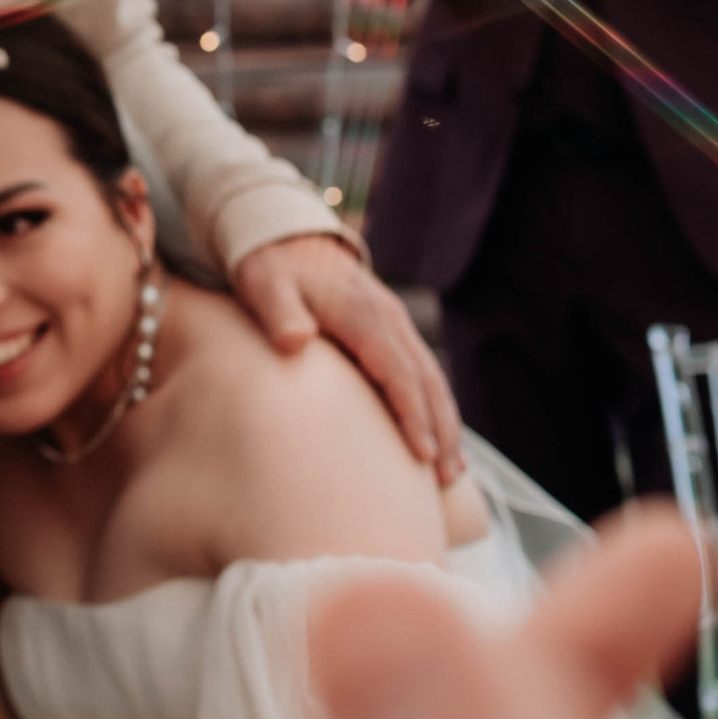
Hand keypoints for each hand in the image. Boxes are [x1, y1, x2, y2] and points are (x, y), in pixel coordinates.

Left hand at [232, 231, 463, 481]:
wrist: (283, 240)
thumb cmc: (270, 270)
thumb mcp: (265, 285)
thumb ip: (279, 312)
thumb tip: (294, 340)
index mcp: (364, 314)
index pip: (398, 372)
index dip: (412, 413)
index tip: (422, 453)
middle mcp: (390, 321)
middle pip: (427, 382)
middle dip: (442, 430)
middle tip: (446, 478)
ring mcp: (395, 326)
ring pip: (432, 380)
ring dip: (446, 425)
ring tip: (452, 472)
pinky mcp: (391, 334)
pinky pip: (422, 375)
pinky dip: (435, 409)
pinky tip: (439, 442)